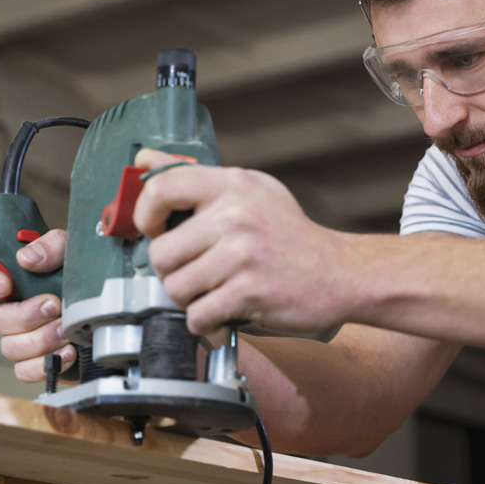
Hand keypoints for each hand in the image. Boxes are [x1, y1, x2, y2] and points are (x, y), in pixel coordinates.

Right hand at [0, 229, 76, 381]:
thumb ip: (51, 246)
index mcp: (14, 279)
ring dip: (40, 340)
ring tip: (67, 331)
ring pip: (10, 347)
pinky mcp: (40, 360)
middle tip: (54, 306)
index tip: (5, 285)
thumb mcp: (73, 249)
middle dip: (24, 316)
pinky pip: (25, 371)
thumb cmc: (87, 272)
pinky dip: (45, 364)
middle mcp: (14, 309)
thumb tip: (27, 258)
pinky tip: (69, 352)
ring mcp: (25, 337)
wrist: (114, 303)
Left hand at [132, 149, 349, 338]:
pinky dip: (205, 322)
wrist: (340, 273)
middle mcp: (236, 216)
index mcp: (233, 185)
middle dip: (171, 271)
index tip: (157, 230)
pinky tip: (224, 311)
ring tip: (213, 291)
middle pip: (161, 252)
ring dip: (189, 299)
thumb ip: (196, 178)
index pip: (161, 188)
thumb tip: (143, 161)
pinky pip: (197, 315)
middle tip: (194, 272)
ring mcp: (242, 255)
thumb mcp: (250, 191)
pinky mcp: (249, 292)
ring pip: (175, 288)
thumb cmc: (290, 235)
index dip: (145, 215)